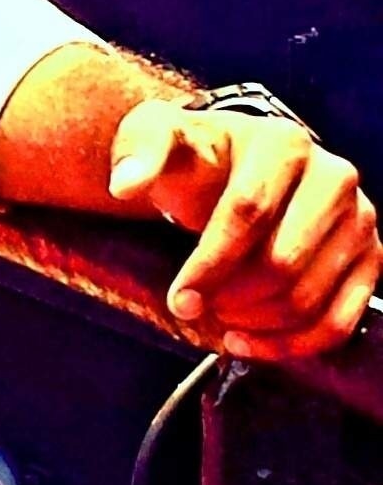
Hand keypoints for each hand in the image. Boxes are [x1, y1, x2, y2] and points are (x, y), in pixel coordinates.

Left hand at [108, 100, 379, 359]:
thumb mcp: (158, 139)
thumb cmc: (195, 160)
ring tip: (219, 321)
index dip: (210, 263)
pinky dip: (293, 344)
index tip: (178, 299)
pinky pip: (340, 319)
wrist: (236, 168)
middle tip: (195, 308)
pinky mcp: (370, 257)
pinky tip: (249, 344)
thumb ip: (139, 153)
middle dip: (232, 296)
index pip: (248, 212)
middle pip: (283, 260)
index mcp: (284, 143)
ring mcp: (359, 219)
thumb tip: (126, 184)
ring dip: (258, 323)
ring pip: (310, 295)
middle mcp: (334, 176)